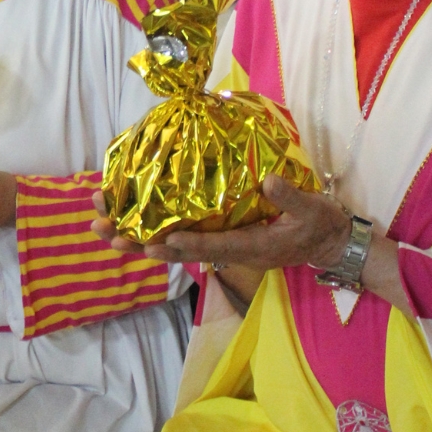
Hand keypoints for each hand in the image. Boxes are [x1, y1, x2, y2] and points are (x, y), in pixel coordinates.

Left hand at [93, 180, 413, 316]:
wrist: (329, 241)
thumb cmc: (320, 224)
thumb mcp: (312, 210)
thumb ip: (290, 197)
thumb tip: (267, 179)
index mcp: (253, 247)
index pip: (214, 247)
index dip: (186, 245)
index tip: (158, 240)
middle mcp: (232, 252)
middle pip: (180, 252)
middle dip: (141, 243)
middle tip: (105, 235)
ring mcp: (224, 247)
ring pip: (175, 247)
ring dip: (138, 239)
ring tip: (102, 230)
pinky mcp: (222, 239)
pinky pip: (182, 239)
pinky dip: (156, 233)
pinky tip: (132, 225)